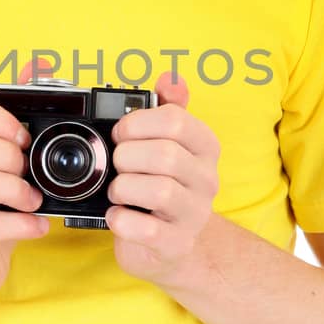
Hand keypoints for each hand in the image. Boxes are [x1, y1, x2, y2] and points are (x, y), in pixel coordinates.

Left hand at [104, 70, 220, 287]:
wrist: (173, 244)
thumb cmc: (163, 185)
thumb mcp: (168, 144)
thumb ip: (169, 108)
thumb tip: (170, 78)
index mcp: (205, 147)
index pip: (176, 121)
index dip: (136, 124)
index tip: (120, 134)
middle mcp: (206, 180)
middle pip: (165, 155)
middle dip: (127, 157)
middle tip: (117, 166)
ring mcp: (195, 215)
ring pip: (159, 191)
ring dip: (124, 188)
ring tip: (118, 191)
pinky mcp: (177, 245)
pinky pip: (147, 229)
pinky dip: (122, 221)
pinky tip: (117, 216)